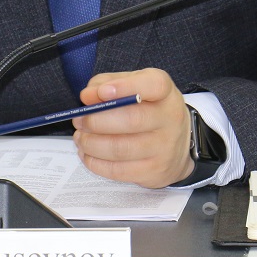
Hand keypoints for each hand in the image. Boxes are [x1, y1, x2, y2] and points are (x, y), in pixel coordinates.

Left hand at [73, 68, 193, 188]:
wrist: (176, 145)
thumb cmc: (147, 109)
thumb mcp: (132, 87)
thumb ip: (107, 84)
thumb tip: (87, 96)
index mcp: (165, 92)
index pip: (154, 85)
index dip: (126, 87)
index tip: (102, 92)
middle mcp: (170, 119)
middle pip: (132, 120)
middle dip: (97, 120)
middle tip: (79, 120)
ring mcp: (165, 148)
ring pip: (121, 148)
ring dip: (92, 144)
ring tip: (81, 138)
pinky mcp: (154, 172)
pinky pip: (118, 171)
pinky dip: (96, 163)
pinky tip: (88, 154)